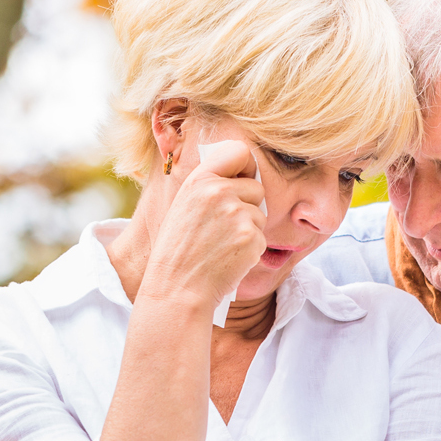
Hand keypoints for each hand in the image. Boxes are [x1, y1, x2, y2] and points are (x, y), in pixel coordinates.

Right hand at [141, 138, 266, 308]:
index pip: (239, 152)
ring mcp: (237, 214)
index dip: (246, 167)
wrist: (178, 288)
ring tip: (222, 246)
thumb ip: (209, 187)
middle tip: (225, 228)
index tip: (242, 179)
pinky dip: (250, 250)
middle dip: (249, 206)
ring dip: (249, 230)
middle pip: (256, 188)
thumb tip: (243, 176)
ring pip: (260, 215)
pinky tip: (229, 259)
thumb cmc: (179, 251)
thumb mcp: (184, 206)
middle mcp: (219, 192)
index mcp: (200, 180)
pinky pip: (262, 238)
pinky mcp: (251, 237)